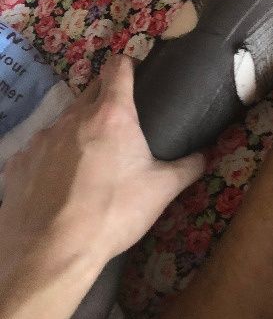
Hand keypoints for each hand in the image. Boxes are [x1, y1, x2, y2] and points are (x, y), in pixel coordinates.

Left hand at [0, 53, 204, 271]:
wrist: (51, 253)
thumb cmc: (113, 214)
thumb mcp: (161, 191)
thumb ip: (189, 167)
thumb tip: (208, 154)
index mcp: (112, 114)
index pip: (118, 67)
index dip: (128, 65)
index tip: (137, 75)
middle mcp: (74, 117)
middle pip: (90, 89)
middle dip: (105, 98)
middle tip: (120, 124)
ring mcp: (41, 138)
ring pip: (64, 121)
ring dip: (78, 131)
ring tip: (89, 161)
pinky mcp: (18, 162)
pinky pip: (39, 150)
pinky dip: (51, 159)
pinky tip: (58, 185)